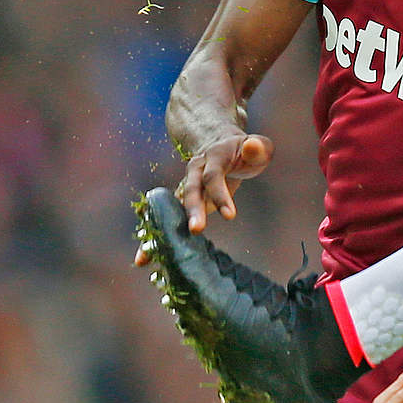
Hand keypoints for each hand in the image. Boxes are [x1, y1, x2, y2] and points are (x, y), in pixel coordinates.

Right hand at [133, 133, 272, 266]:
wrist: (219, 144)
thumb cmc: (244, 151)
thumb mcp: (257, 147)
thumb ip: (257, 148)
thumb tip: (252, 146)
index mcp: (213, 157)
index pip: (214, 176)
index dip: (220, 194)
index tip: (231, 216)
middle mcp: (194, 171)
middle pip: (191, 191)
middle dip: (192, 211)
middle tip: (196, 230)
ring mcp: (186, 185)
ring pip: (171, 206)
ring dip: (162, 229)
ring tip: (147, 255)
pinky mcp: (183, 200)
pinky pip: (168, 218)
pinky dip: (157, 237)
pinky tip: (144, 258)